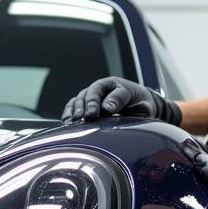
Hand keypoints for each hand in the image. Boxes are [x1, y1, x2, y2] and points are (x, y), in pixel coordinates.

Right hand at [61, 77, 181, 125]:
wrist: (140, 107)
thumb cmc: (141, 104)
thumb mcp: (140, 102)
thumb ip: (123, 102)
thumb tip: (106, 108)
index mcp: (112, 84)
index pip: (100, 90)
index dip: (96, 102)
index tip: (95, 114)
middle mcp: (100, 89)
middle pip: (87, 95)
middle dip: (84, 107)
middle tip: (84, 118)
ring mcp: (91, 97)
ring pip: (78, 100)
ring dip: (74, 111)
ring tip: (71, 122)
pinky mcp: (86, 107)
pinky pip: (73, 108)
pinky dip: (69, 114)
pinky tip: (66, 123)